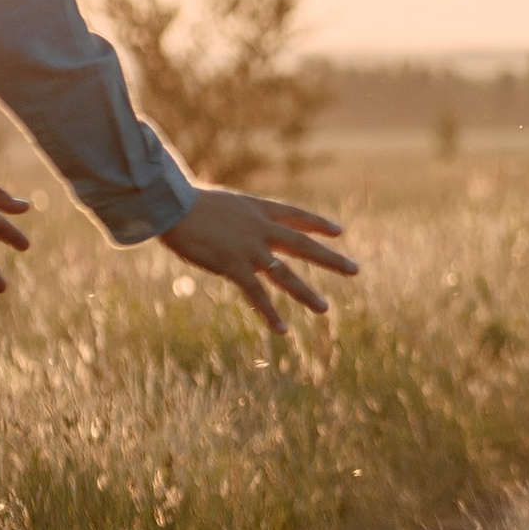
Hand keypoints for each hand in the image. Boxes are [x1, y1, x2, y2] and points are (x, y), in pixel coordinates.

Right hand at [160, 189, 355, 332]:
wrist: (173, 204)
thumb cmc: (186, 200)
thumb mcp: (220, 202)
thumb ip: (233, 214)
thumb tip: (231, 217)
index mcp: (257, 209)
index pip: (296, 215)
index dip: (318, 224)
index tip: (338, 231)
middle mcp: (261, 229)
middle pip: (303, 245)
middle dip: (330, 259)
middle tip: (355, 270)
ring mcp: (250, 249)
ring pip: (285, 275)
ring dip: (305, 293)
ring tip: (325, 309)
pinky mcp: (234, 266)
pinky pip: (256, 295)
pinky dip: (269, 313)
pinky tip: (282, 330)